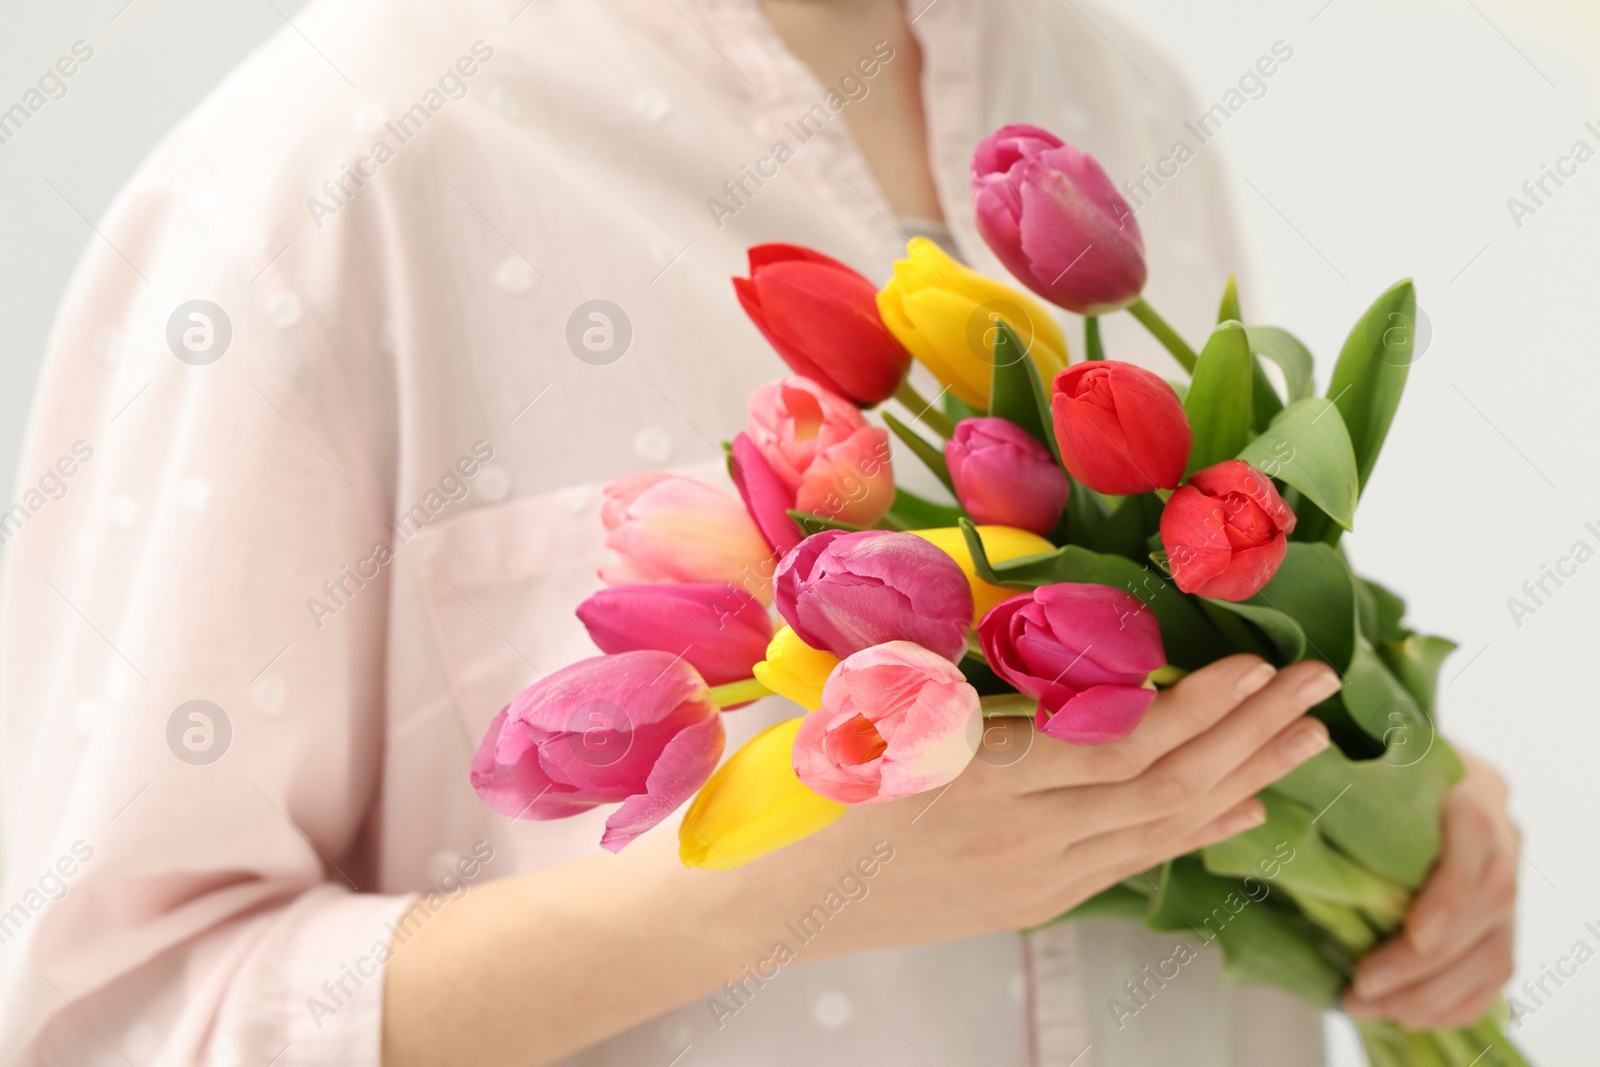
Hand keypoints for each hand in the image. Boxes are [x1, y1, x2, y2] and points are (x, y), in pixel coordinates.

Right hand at [748, 654, 1339, 952]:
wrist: (756, 906)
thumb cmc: (795, 792)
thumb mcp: (866, 713)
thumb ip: (960, 677)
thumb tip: (1042, 626)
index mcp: (984, 785)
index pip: (1125, 747)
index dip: (1202, 709)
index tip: (1259, 665)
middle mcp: (1024, 842)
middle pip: (1167, 790)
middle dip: (1253, 737)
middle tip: (1320, 689)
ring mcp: (1032, 883)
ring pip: (1160, 832)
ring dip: (1240, 782)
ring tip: (1305, 743)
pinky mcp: (1027, 903)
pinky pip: (1132, 864)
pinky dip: (1191, 832)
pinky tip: (1237, 811)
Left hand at [1345, 751, 1518, 1028]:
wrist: (1408, 774)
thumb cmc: (1368, 767)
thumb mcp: (1355, 764)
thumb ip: (1333, 788)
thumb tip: (1271, 820)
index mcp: (1466, 790)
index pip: (1474, 843)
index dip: (1449, 897)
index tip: (1415, 937)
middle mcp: (1501, 836)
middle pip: (1485, 911)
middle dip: (1423, 965)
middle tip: (1362, 989)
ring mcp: (1508, 881)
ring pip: (1493, 953)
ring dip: (1432, 995)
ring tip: (1371, 1008)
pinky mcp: (1503, 920)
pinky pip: (1495, 974)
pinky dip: (1454, 1004)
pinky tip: (1407, 1015)